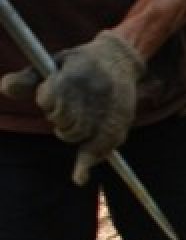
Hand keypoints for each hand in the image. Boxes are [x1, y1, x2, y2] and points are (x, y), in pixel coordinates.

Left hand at [1, 31, 144, 184]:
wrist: (119, 62)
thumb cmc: (79, 64)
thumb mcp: (53, 62)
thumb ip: (29, 79)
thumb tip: (4, 89)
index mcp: (77, 76)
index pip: (51, 100)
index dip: (45, 100)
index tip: (48, 95)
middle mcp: (94, 96)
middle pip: (63, 121)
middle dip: (57, 117)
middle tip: (63, 108)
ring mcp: (107, 115)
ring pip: (75, 135)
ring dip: (68, 131)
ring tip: (76, 119)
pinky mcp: (117, 129)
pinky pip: (97, 151)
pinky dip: (85, 164)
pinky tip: (79, 177)